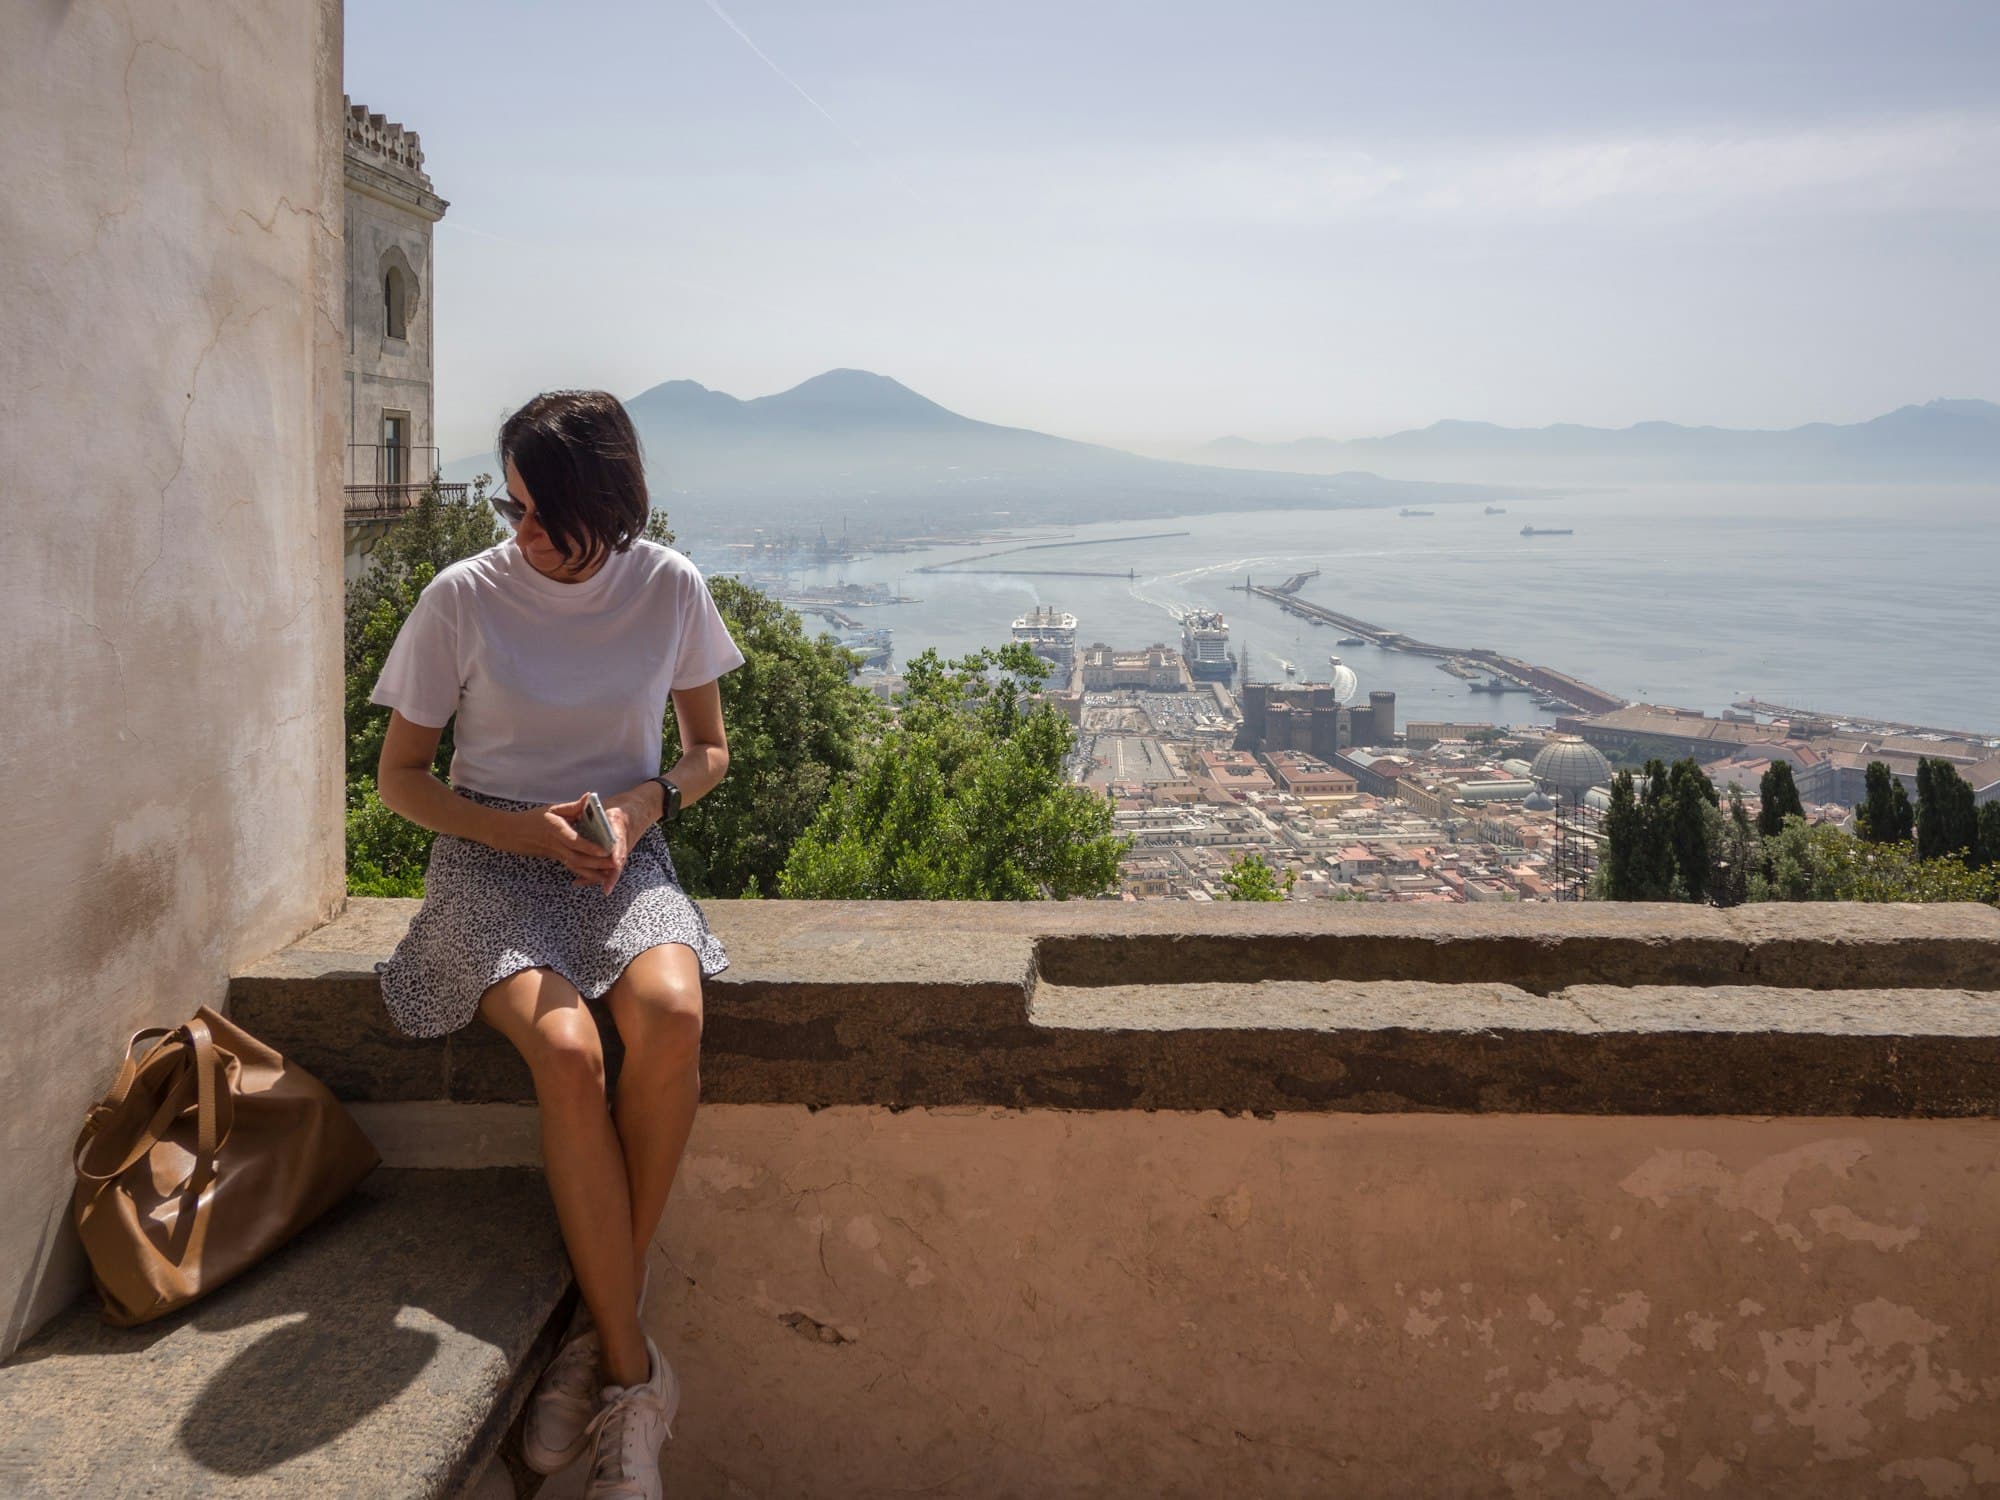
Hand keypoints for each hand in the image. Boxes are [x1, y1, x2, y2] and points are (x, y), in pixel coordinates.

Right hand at [504, 796, 625, 893]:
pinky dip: (586, 874)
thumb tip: (590, 796)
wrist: (511, 833)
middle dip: (597, 863)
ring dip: (594, 872)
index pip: (574, 840)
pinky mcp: (556, 859)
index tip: (605, 850)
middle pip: (578, 858)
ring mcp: (555, 853)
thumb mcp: (552, 808)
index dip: (590, 847)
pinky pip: (572, 868)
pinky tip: (599, 877)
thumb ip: (573, 806)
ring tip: (610, 874)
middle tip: (615, 864)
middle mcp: (556, 844)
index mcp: (555, 829)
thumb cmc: (533, 819)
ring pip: (576, 866)